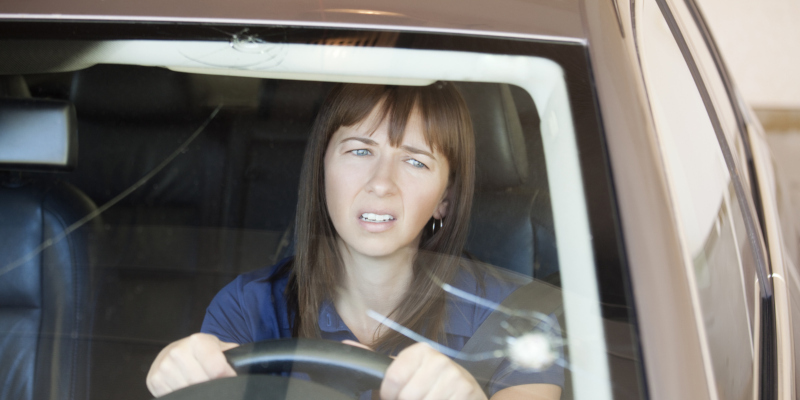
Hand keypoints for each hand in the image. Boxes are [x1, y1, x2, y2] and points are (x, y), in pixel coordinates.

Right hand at [146, 333, 238, 396]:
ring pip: (188, 392)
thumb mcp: (219, 347)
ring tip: (201, 386)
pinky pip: (174, 396)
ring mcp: (164, 367)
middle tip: (216, 385)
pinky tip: (187, 388)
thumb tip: (247, 363)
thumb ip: (233, 354)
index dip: (228, 378)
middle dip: (212, 387)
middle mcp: (177, 352)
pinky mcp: (154, 380)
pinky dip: (183, 395)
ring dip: (198, 393)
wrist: (175, 351)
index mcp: (197, 341)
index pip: (217, 368)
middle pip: (202, 383)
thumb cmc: (202, 351)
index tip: (231, 379)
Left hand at [344, 341, 486, 399]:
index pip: (391, 379)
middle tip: (417, 399)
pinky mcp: (466, 392)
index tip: (396, 395)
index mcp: (421, 351)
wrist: (467, 392)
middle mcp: (439, 361)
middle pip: (407, 396)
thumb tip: (346, 346)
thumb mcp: (405, 371)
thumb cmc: (430, 384)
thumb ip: (376, 361)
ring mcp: (455, 377)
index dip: (389, 395)